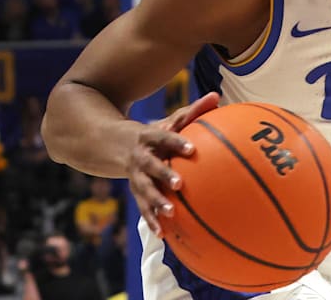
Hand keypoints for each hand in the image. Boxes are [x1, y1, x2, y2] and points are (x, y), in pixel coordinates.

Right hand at [126, 92, 218, 235]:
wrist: (113, 144)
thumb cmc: (155, 132)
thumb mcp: (170, 120)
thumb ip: (194, 110)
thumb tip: (217, 96)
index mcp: (149, 136)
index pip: (164, 137)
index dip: (176, 142)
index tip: (192, 149)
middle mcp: (140, 157)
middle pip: (150, 166)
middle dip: (163, 175)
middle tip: (179, 184)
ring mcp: (135, 176)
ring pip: (144, 190)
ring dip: (155, 203)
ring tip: (170, 214)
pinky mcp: (135, 191)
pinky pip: (143, 208)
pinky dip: (151, 220)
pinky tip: (163, 235)